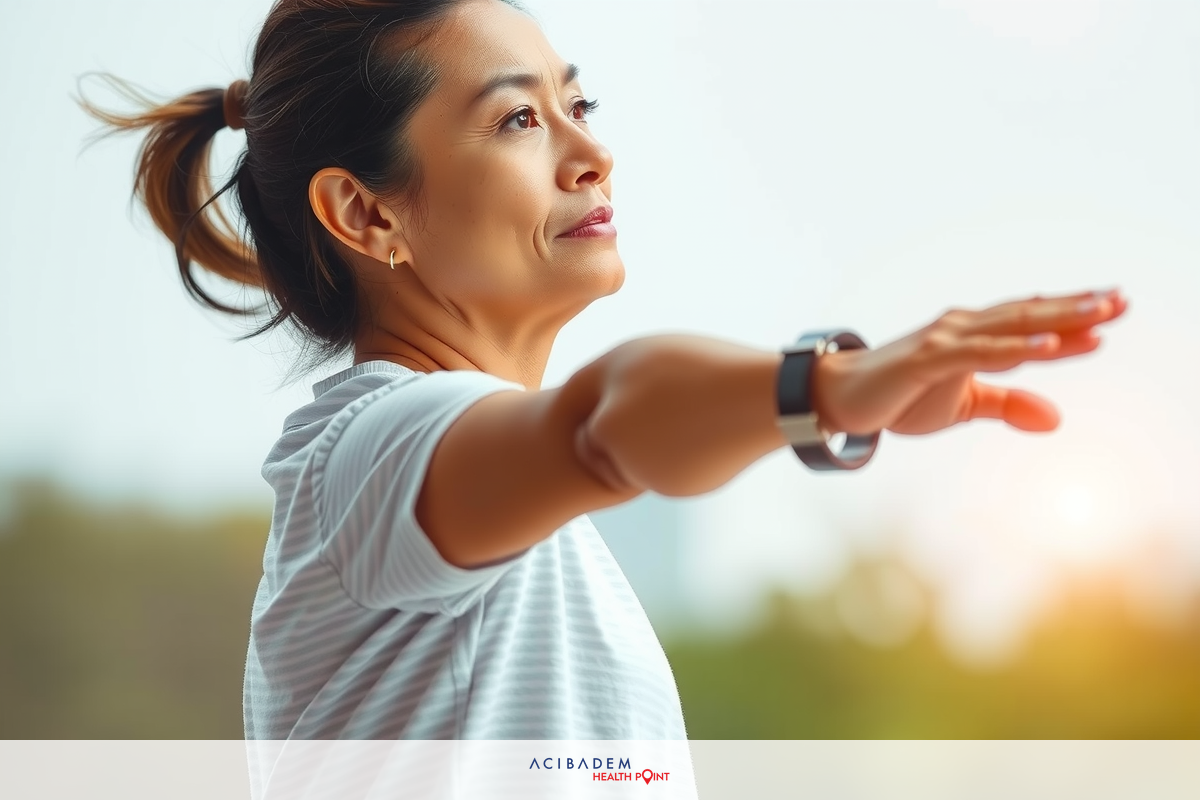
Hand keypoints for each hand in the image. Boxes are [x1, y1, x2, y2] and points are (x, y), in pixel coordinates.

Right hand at [811, 288, 1128, 435]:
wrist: (839, 400)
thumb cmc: (899, 397)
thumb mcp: (963, 405)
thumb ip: (1008, 405)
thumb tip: (1057, 418)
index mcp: (972, 336)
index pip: (1030, 322)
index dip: (1072, 315)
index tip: (1116, 308)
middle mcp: (962, 328)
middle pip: (1029, 315)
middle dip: (1078, 309)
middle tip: (1123, 301)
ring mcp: (944, 341)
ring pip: (1010, 327)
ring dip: (1056, 321)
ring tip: (1100, 317)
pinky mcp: (926, 360)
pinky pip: (978, 353)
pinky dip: (1013, 350)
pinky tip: (1046, 347)